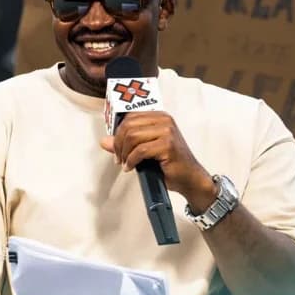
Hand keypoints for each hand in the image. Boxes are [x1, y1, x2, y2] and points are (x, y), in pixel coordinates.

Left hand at [99, 112, 214, 211]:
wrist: (190, 178)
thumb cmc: (170, 164)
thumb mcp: (144, 151)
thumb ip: (125, 143)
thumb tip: (104, 141)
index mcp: (159, 117)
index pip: (129, 117)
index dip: (118, 133)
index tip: (116, 148)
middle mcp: (164, 120)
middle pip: (128, 126)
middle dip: (119, 144)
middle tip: (118, 158)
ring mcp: (167, 131)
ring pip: (132, 136)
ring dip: (124, 153)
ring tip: (125, 163)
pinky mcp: (168, 145)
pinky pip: (140, 150)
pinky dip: (131, 160)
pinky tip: (130, 167)